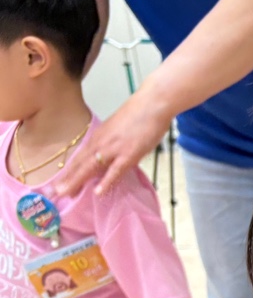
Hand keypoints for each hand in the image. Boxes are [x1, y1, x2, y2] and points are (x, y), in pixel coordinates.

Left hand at [55, 90, 172, 197]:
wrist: (151, 104)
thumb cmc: (139, 115)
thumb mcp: (119, 129)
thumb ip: (113, 142)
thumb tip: (112, 155)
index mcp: (98, 137)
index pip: (80, 157)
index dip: (69, 171)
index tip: (59, 183)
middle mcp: (101, 143)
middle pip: (80, 164)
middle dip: (67, 179)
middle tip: (55, 192)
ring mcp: (113, 149)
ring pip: (91, 168)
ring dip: (77, 180)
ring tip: (65, 193)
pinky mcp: (128, 154)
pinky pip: (115, 171)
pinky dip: (106, 182)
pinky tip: (98, 192)